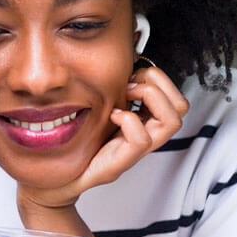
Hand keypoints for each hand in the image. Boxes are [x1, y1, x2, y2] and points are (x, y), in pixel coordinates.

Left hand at [19, 64, 189, 210]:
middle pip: (181, 107)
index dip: (160, 80)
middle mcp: (145, 137)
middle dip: (158, 83)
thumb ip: (113, 88)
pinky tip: (112, 116)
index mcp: (142, 124)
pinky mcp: (118, 165)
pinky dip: (129, 121)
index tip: (133, 76)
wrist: (54, 183)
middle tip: (130, 84)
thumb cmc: (75, 145)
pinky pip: (141, 140)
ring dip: (149, 97)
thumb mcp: (97, 109)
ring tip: (124, 97)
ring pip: (171, 122)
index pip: (177, 100)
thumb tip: (128, 53)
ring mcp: (134, 153)